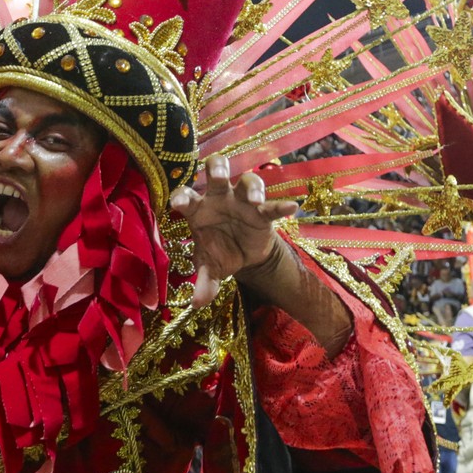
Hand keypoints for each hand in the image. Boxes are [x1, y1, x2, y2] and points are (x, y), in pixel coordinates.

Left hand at [170, 156, 298, 307]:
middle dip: (217, 168)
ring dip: (251, 187)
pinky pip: (272, 206)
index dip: (182, 196)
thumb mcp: (210, 269)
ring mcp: (241, 202)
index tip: (180, 204)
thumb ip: (203, 283)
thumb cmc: (219, 253)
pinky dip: (280, 206)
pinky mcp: (262, 212)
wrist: (243, 257)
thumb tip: (197, 304)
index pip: (186, 195)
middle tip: (219, 174)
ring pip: (246, 181)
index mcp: (198, 209)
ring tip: (255, 200)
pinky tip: (292, 206)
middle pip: (216, 172)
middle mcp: (218, 198)